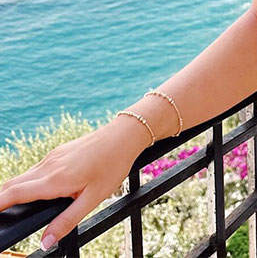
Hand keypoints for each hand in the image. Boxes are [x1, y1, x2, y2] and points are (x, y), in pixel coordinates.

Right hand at [0, 118, 149, 250]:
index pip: (15, 193)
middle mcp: (49, 165)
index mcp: (55, 179)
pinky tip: (33, 191)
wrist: (124, 135)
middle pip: (13, 184)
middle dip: (0, 199)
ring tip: (8, 207)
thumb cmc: (112, 166)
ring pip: (24, 175)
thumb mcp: (93, 199)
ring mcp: (53, 156)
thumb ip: (67, 220)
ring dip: (13, 190)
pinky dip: (27, 181)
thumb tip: (45, 241)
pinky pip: (36, 169)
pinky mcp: (59, 151)